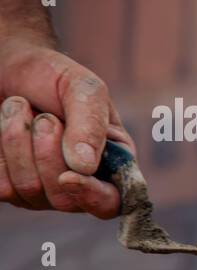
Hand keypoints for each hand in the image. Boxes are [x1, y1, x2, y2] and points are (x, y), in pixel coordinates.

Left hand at [0, 36, 131, 217]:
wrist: (8, 67)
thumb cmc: (52, 76)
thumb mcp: (84, 88)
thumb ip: (90, 124)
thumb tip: (85, 167)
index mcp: (111, 163)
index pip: (111, 202)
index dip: (92, 197)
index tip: (68, 176)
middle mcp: (80, 184)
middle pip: (66, 198)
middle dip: (47, 153)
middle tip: (45, 117)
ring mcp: (42, 189)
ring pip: (30, 190)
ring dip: (19, 142)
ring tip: (19, 108)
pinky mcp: (9, 186)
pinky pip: (2, 186)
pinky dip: (0, 151)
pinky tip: (5, 126)